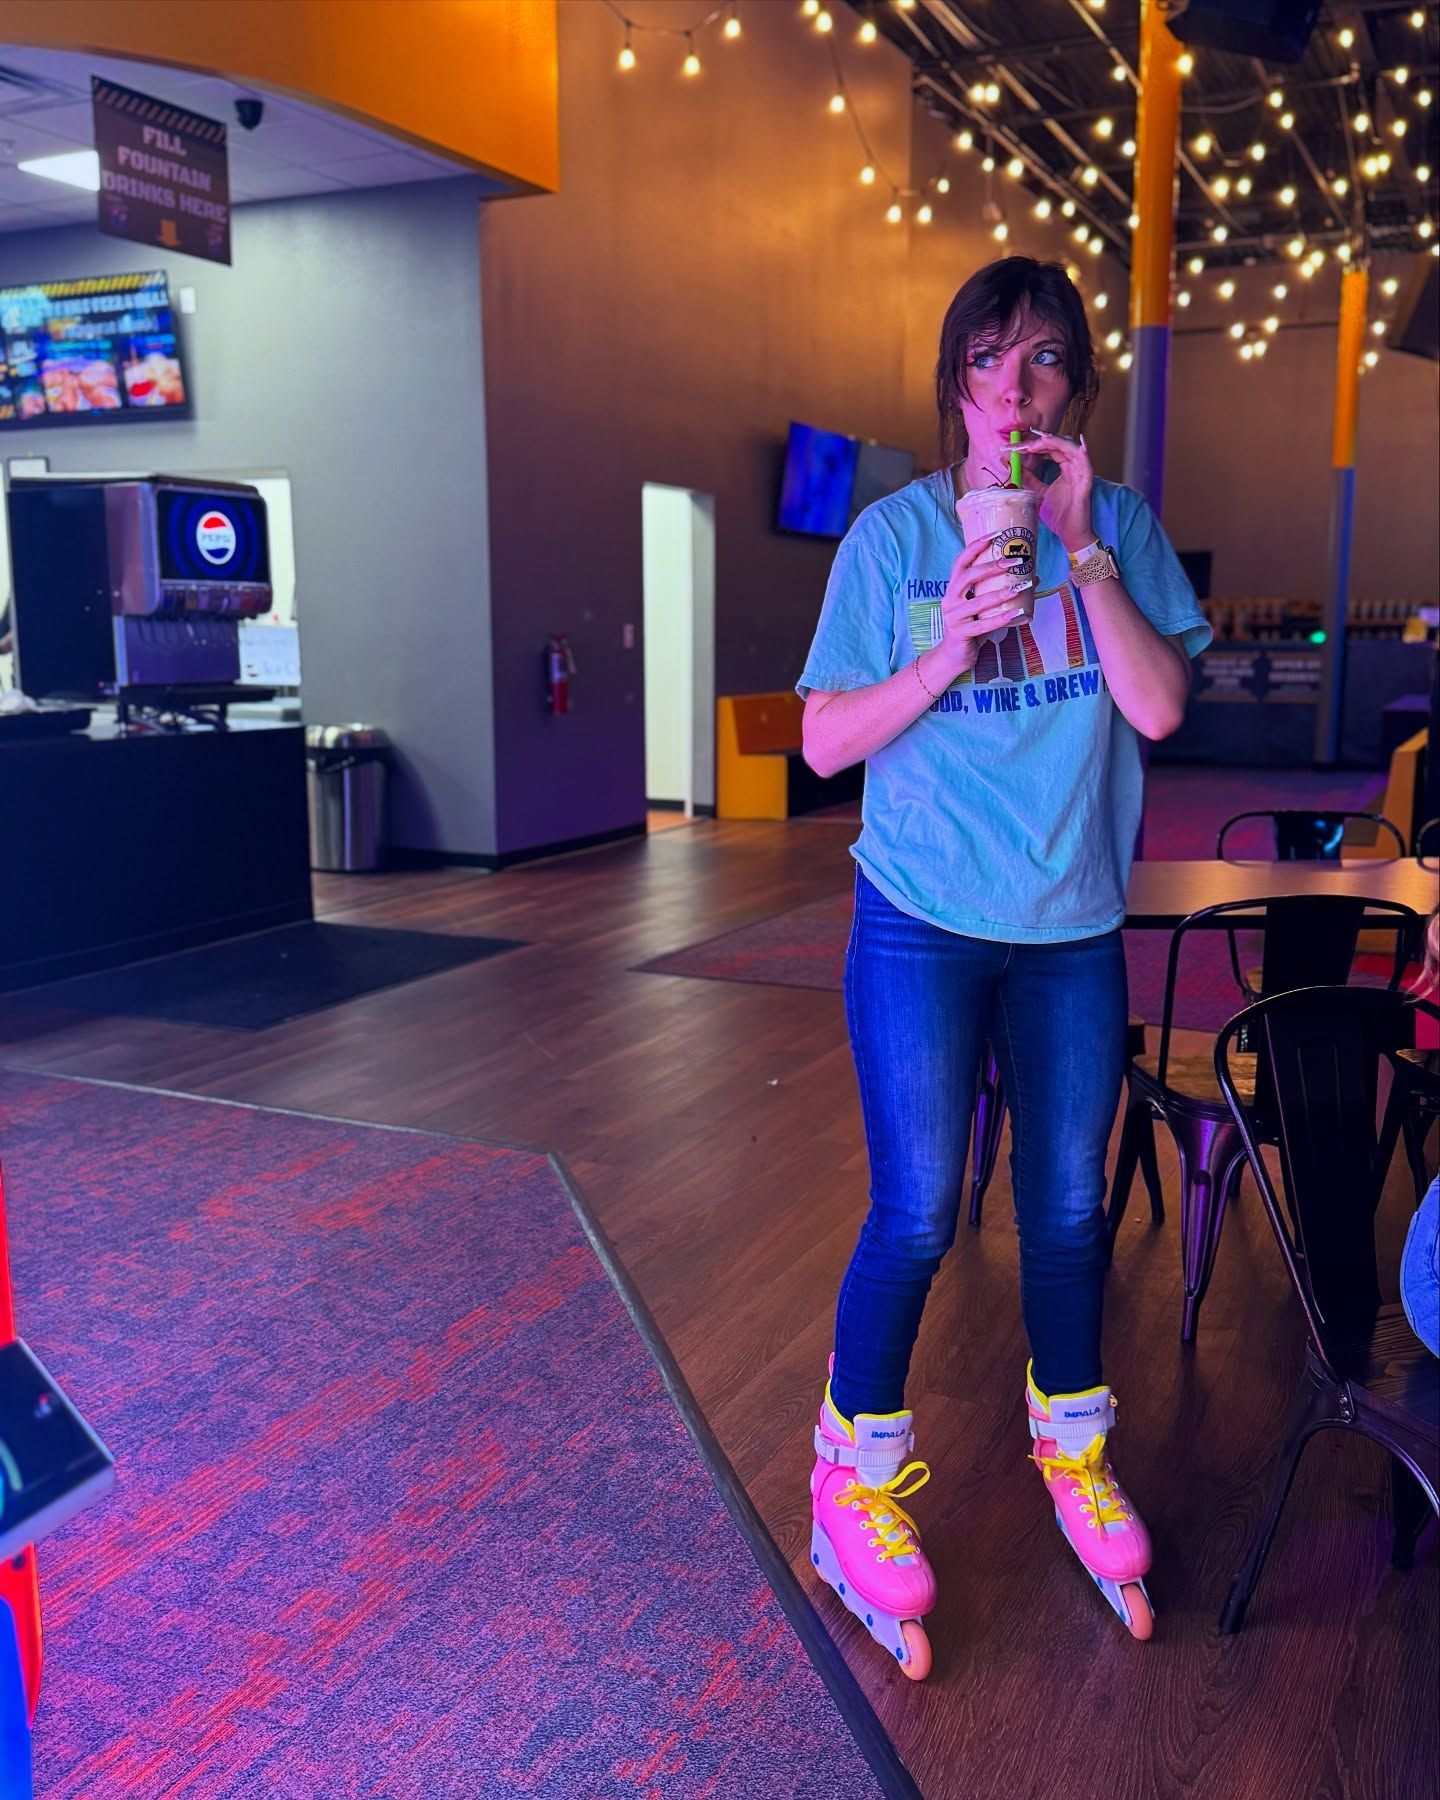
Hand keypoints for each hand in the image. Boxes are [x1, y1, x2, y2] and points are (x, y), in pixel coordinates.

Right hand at [928, 531, 1034, 681]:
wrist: (954, 656)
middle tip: (1016, 560)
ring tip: (1023, 587)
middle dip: (993, 566)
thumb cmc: (971, 628)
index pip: (961, 562)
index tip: (996, 535)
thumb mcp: (984, 608)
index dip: (976, 547)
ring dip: (1003, 593)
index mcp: (954, 589)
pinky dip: (1002, 619)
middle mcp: (950, 600)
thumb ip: (1001, 592)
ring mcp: (954, 617)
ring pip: (979, 601)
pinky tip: (1019, 614)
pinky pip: (984, 625)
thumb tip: (1034, 576)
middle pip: (969, 576)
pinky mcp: (961, 633)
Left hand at [1012, 429, 1094, 553]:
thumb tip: (1014, 465)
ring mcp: (1081, 473)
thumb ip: (1029, 479)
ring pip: (1071, 448)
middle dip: (1040, 442)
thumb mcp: (1038, 493)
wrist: (1070, 534)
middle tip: (1021, 446)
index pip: (1050, 449)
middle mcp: (1074, 467)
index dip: (1033, 445)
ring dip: (1055, 442)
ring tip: (1040, 441)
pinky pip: (1085, 463)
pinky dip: (1079, 452)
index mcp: (1065, 468)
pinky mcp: (1086, 482)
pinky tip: (1066, 446)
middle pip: (1059, 445)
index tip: (1014, 447)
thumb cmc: (1058, 515)